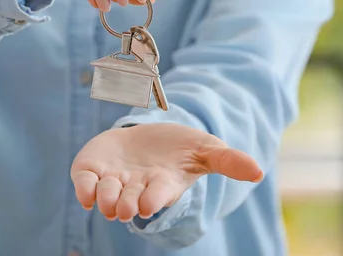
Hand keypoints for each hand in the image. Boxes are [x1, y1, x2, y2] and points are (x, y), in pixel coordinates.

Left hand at [70, 123, 262, 221]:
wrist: (148, 136)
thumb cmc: (179, 147)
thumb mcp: (205, 148)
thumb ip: (228, 160)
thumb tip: (259, 172)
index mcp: (163, 184)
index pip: (158, 195)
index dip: (154, 199)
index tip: (149, 204)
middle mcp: (136, 186)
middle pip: (130, 200)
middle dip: (126, 204)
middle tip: (125, 207)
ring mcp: (113, 179)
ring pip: (106, 195)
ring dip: (106, 198)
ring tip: (107, 199)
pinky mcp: (93, 168)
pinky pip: (84, 182)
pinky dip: (83, 188)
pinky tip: (86, 193)